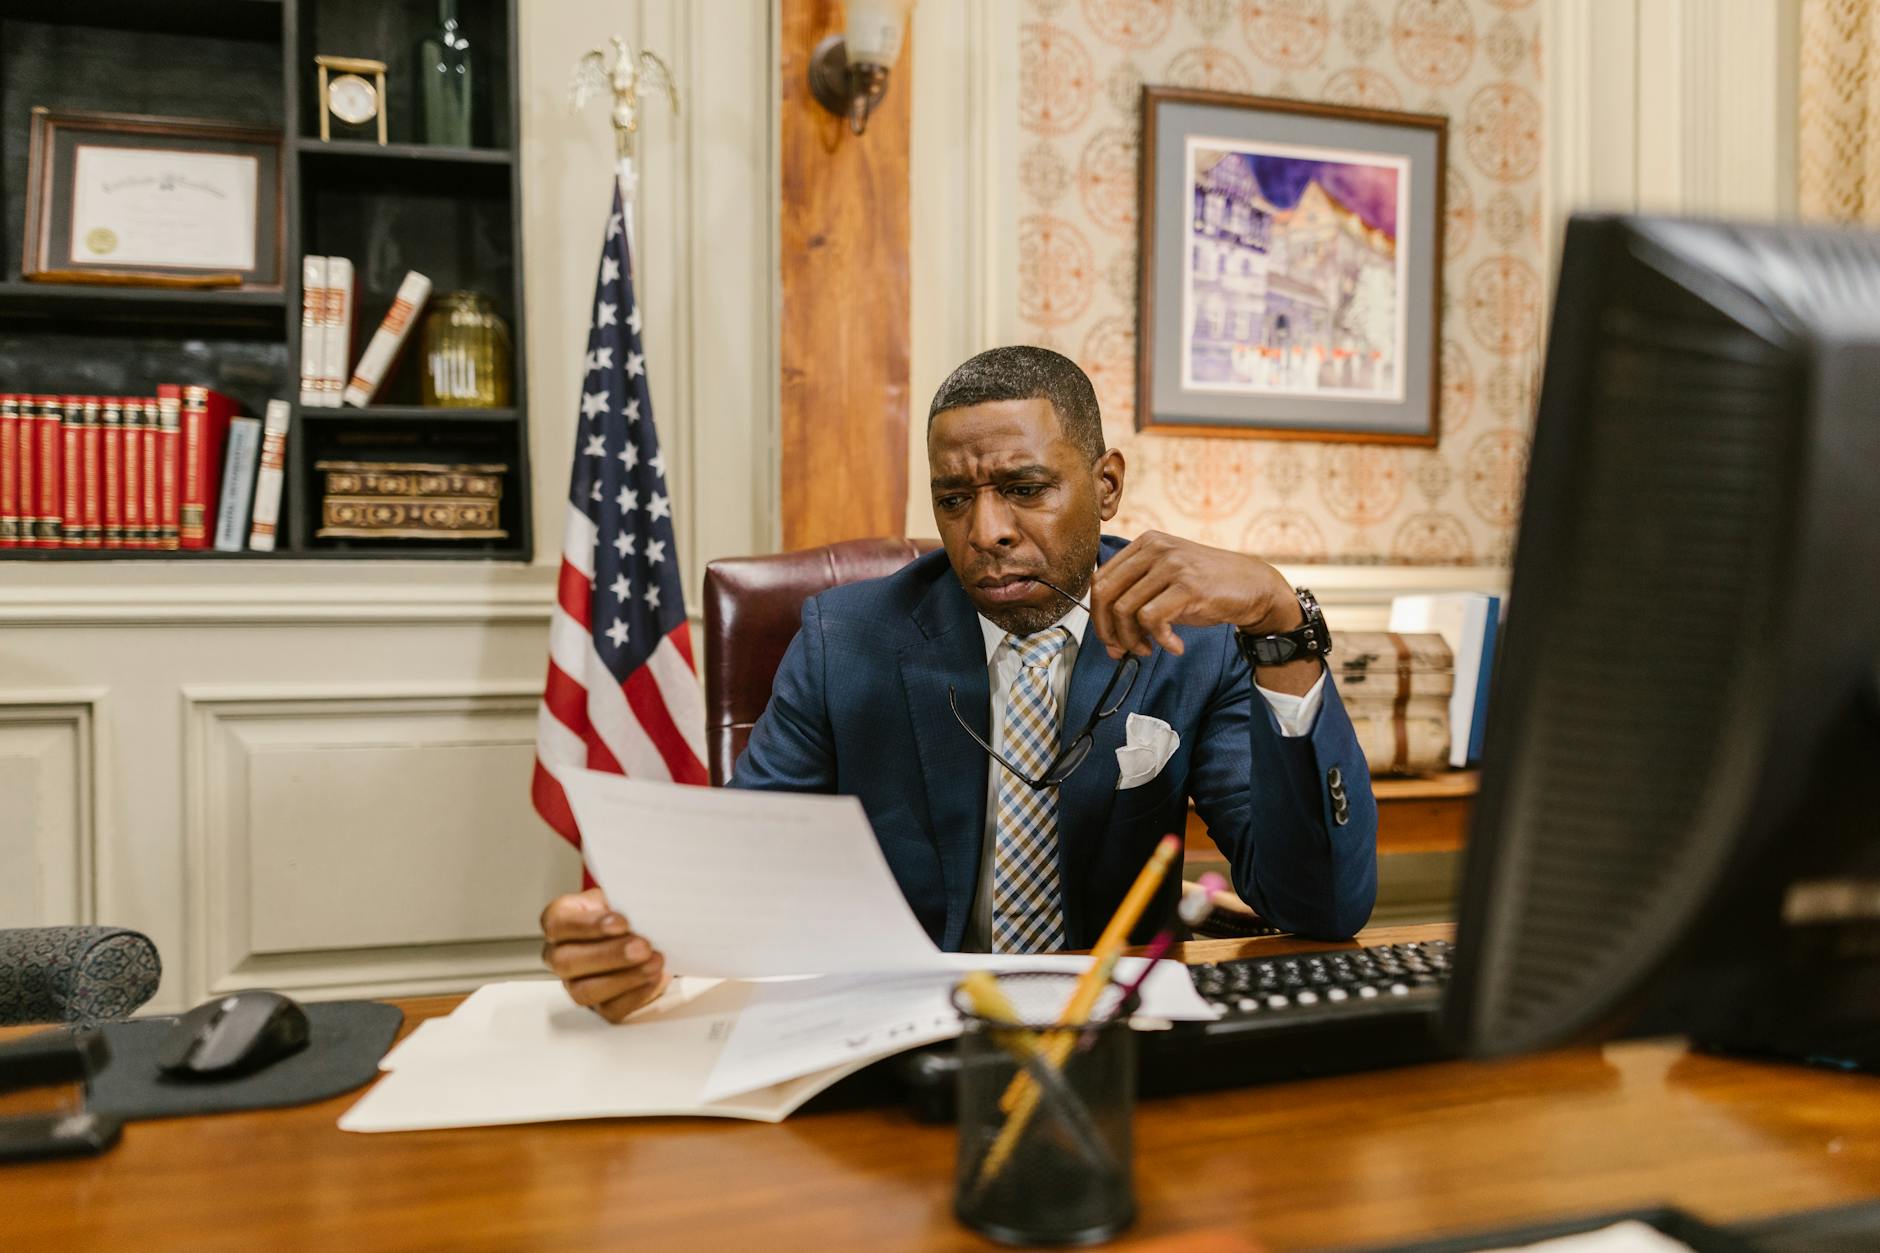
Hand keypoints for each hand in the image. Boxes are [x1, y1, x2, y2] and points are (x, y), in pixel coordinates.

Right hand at [539, 887, 669, 1022]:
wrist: (649, 937)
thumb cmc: (628, 913)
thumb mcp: (623, 898)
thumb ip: (624, 900)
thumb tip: (641, 907)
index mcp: (560, 921)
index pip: (557, 924)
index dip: (587, 925)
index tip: (621, 922)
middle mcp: (561, 955)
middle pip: (567, 961)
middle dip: (609, 955)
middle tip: (642, 946)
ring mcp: (576, 985)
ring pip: (585, 991)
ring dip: (624, 977)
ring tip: (655, 962)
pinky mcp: (600, 1007)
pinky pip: (611, 1009)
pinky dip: (636, 994)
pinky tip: (654, 978)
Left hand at [1089, 531, 1300, 658]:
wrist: (1254, 587)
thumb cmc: (1207, 589)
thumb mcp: (1166, 584)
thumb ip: (1135, 599)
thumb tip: (1107, 638)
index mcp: (1145, 543)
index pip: (1100, 579)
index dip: (1097, 616)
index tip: (1110, 640)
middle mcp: (1155, 548)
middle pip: (1105, 594)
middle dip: (1108, 631)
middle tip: (1122, 651)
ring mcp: (1172, 565)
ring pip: (1126, 609)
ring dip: (1133, 640)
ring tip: (1149, 650)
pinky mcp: (1188, 585)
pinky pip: (1152, 619)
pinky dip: (1160, 640)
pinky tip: (1174, 646)